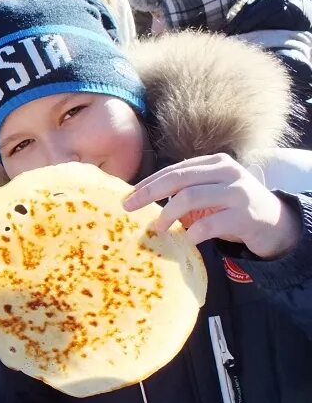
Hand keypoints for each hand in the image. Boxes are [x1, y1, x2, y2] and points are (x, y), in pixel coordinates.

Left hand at [124, 154, 300, 258]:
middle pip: (178, 178)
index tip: (128, 196)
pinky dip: (192, 233)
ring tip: (158, 228)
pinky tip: (187, 239)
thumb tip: (143, 200)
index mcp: (215, 163)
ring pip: (190, 197)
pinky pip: (209, 224)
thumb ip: (186, 191)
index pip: (174, 169)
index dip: (148, 182)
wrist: (275, 223)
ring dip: (167, 214)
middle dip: (149, 193)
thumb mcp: (211, 192)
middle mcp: (227, 172)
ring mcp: (237, 192)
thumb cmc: (233, 208)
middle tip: (129, 208)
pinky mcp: (245, 216)